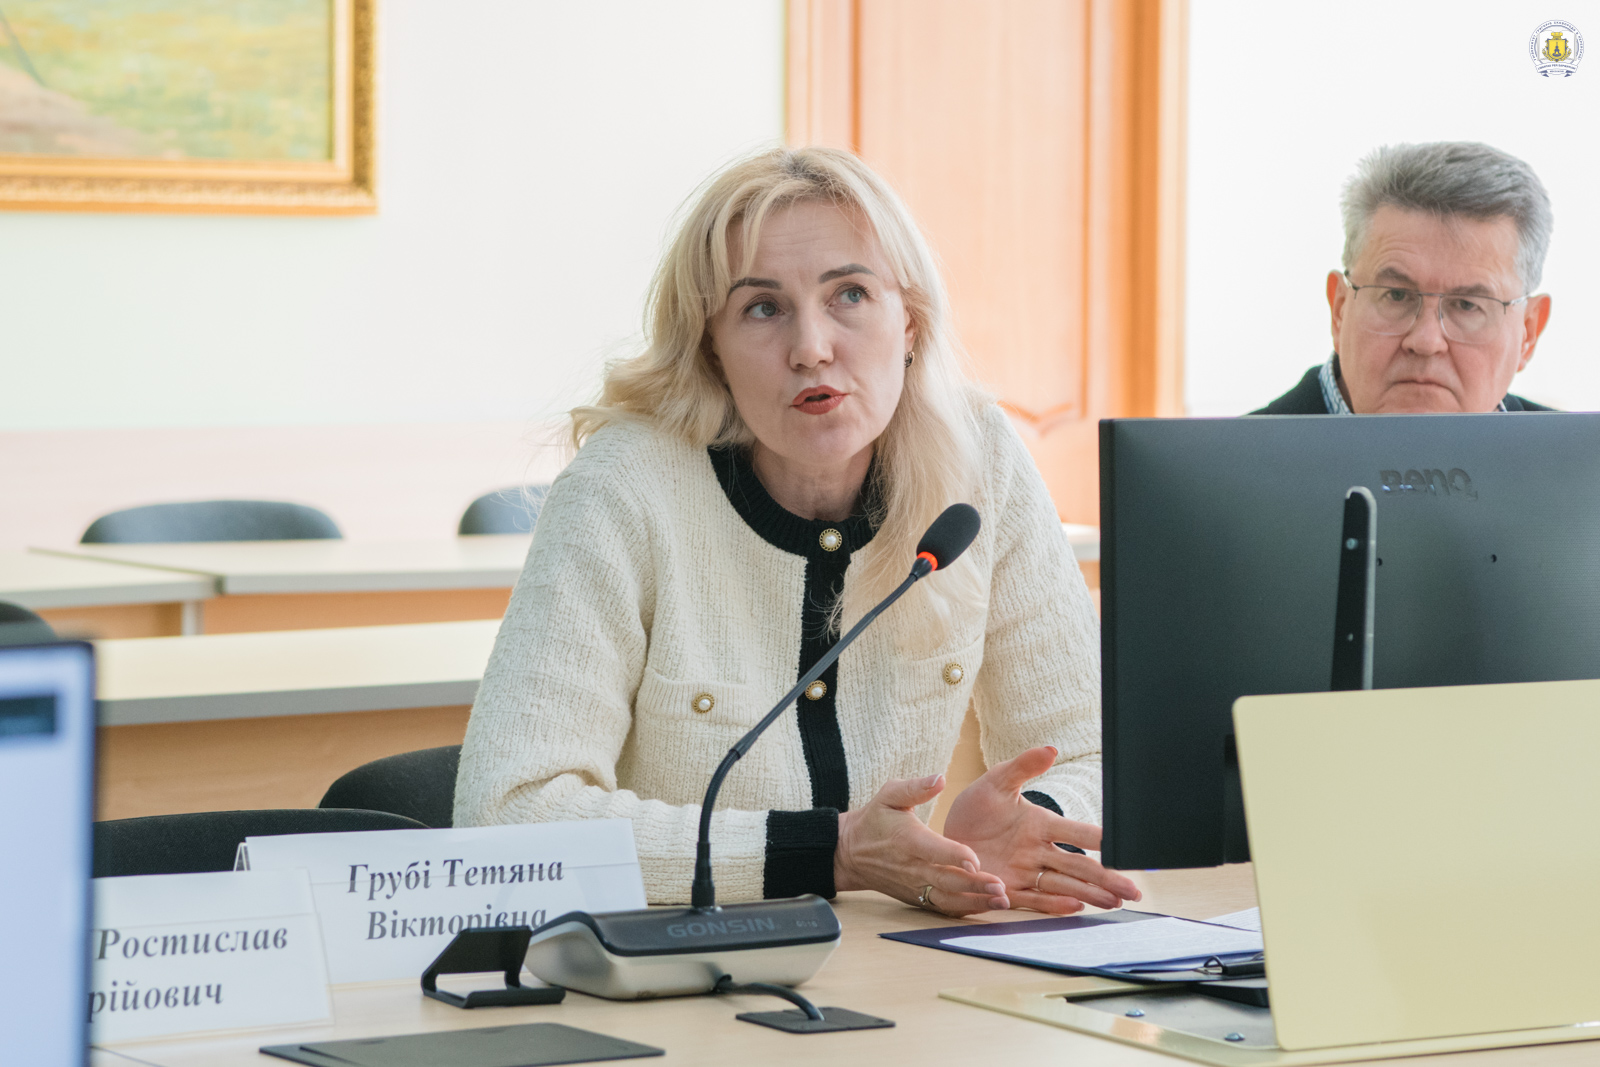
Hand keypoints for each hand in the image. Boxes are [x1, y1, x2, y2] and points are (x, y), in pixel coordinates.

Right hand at [835, 773, 1011, 915]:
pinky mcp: (917, 899)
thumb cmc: (874, 821)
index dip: (954, 855)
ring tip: (1002, 902)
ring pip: (947, 899)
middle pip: (946, 880)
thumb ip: (915, 788)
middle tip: (1000, 887)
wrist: (850, 854)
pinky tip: (987, 907)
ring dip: (975, 903)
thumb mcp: (889, 795)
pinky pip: (942, 908)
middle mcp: (913, 867)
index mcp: (907, 840)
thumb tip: (939, 778)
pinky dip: (964, 910)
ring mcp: (915, 887)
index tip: (975, 859)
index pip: (933, 850)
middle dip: (974, 885)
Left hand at [942, 746, 1142, 914]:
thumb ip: (1023, 767)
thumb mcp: (996, 782)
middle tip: (1133, 890)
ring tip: (1114, 903)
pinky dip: (1054, 904)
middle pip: (1079, 866)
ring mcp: (1025, 872)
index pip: (1077, 833)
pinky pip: (1034, 899)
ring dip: (1089, 893)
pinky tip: (1076, 906)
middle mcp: (1038, 851)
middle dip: (1107, 877)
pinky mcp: (1008, 889)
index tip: (1123, 846)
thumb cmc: (975, 808)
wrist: (944, 837)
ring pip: (1064, 885)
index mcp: (1040, 824)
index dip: (1100, 840)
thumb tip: (1050, 750)